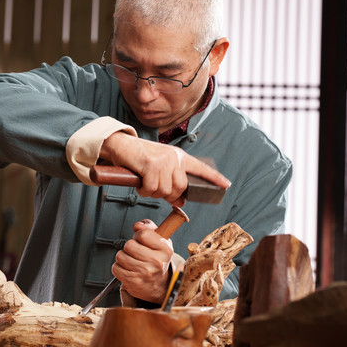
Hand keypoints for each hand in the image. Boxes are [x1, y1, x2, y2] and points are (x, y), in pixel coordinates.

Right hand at [100, 131, 230, 205]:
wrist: (121, 145)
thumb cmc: (140, 158)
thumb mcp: (159, 168)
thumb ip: (171, 182)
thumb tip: (180, 202)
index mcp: (180, 156)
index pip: (201, 168)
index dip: (214, 178)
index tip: (226, 185)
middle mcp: (175, 157)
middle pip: (180, 188)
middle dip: (167, 194)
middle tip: (154, 189)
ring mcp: (164, 161)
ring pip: (165, 190)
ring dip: (153, 192)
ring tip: (145, 183)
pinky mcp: (151, 165)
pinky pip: (152, 189)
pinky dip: (144, 190)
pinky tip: (139, 183)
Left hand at [112, 219, 171, 302]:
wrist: (157, 284)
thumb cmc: (156, 259)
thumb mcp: (159, 241)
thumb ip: (149, 227)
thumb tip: (137, 225)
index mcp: (165, 249)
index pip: (143, 234)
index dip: (139, 235)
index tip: (141, 240)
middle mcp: (157, 261)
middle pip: (129, 245)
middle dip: (130, 247)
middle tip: (137, 252)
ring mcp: (144, 272)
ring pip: (120, 256)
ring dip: (123, 257)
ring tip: (132, 261)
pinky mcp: (133, 281)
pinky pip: (116, 268)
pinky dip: (119, 268)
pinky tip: (128, 269)